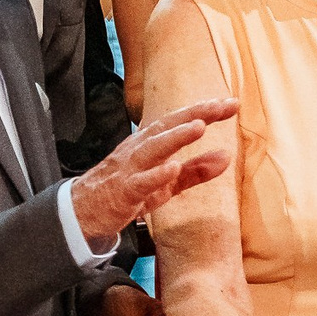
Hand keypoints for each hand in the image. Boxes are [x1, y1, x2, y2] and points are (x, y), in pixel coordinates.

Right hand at [70, 98, 238, 243]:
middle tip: (221, 105)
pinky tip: (173, 168)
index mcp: (150, 143)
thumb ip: (195, 170)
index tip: (232, 103)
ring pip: (153, 148)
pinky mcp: (124, 192)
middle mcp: (139, 149)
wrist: (84, 212)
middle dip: (194, 113)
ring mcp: (130, 169)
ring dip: (176, 136)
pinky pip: (141, 182)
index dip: (205, 111)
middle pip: (167, 126)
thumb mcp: (167, 182)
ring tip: (200, 126)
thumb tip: (227, 157)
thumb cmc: (127, 191)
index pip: (179, 121)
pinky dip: (157, 174)